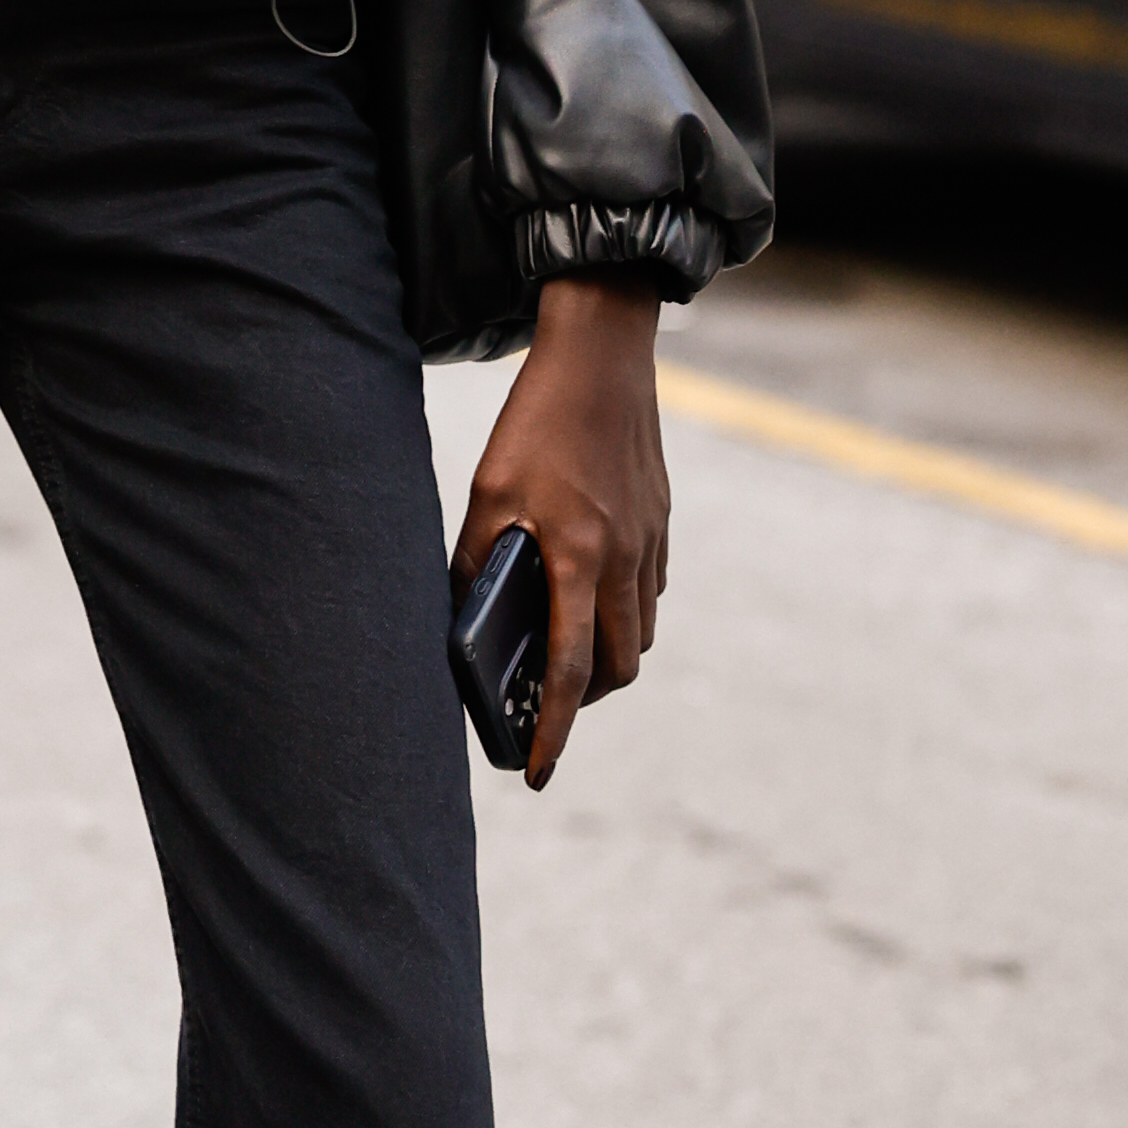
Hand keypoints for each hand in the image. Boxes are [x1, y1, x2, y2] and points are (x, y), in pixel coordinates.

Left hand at [453, 277, 667, 790]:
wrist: (604, 355)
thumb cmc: (535, 422)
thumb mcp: (487, 493)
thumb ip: (478, 561)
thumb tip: (465, 622)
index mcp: (576, 554)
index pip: (571, 668)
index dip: (554, 729)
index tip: (536, 773)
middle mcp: (623, 558)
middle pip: (619, 667)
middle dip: (586, 699)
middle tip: (547, 703)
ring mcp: (650, 542)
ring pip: (639, 634)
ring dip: (608, 658)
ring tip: (563, 652)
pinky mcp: (662, 524)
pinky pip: (648, 593)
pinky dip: (621, 613)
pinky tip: (587, 595)